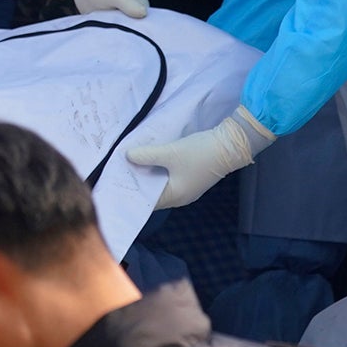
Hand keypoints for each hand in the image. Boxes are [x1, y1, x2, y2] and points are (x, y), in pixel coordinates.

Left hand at [125, 108, 274, 208]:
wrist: (231, 145)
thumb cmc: (199, 153)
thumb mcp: (170, 152)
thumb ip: (146, 155)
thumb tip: (126, 156)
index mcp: (175, 196)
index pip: (146, 201)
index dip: (131, 191)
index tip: (115, 183)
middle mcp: (180, 197)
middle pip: (152, 193)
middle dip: (137, 182)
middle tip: (118, 172)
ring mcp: (187, 188)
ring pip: (161, 185)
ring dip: (148, 175)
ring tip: (130, 165)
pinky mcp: (191, 177)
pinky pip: (169, 178)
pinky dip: (158, 171)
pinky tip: (149, 160)